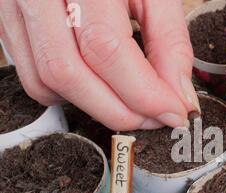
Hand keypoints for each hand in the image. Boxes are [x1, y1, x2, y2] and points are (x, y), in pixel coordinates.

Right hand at [0, 0, 199, 130]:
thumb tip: (179, 97)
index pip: (106, 48)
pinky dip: (72, 97)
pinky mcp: (10, 23)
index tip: (175, 112)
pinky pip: (34, 78)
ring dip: (97, 108)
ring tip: (133, 106)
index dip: (144, 93)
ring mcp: (16, 6)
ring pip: (48, 82)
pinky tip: (99, 88)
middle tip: (155, 117)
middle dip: (121, 110)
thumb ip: (170, 43)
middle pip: (71, 73)